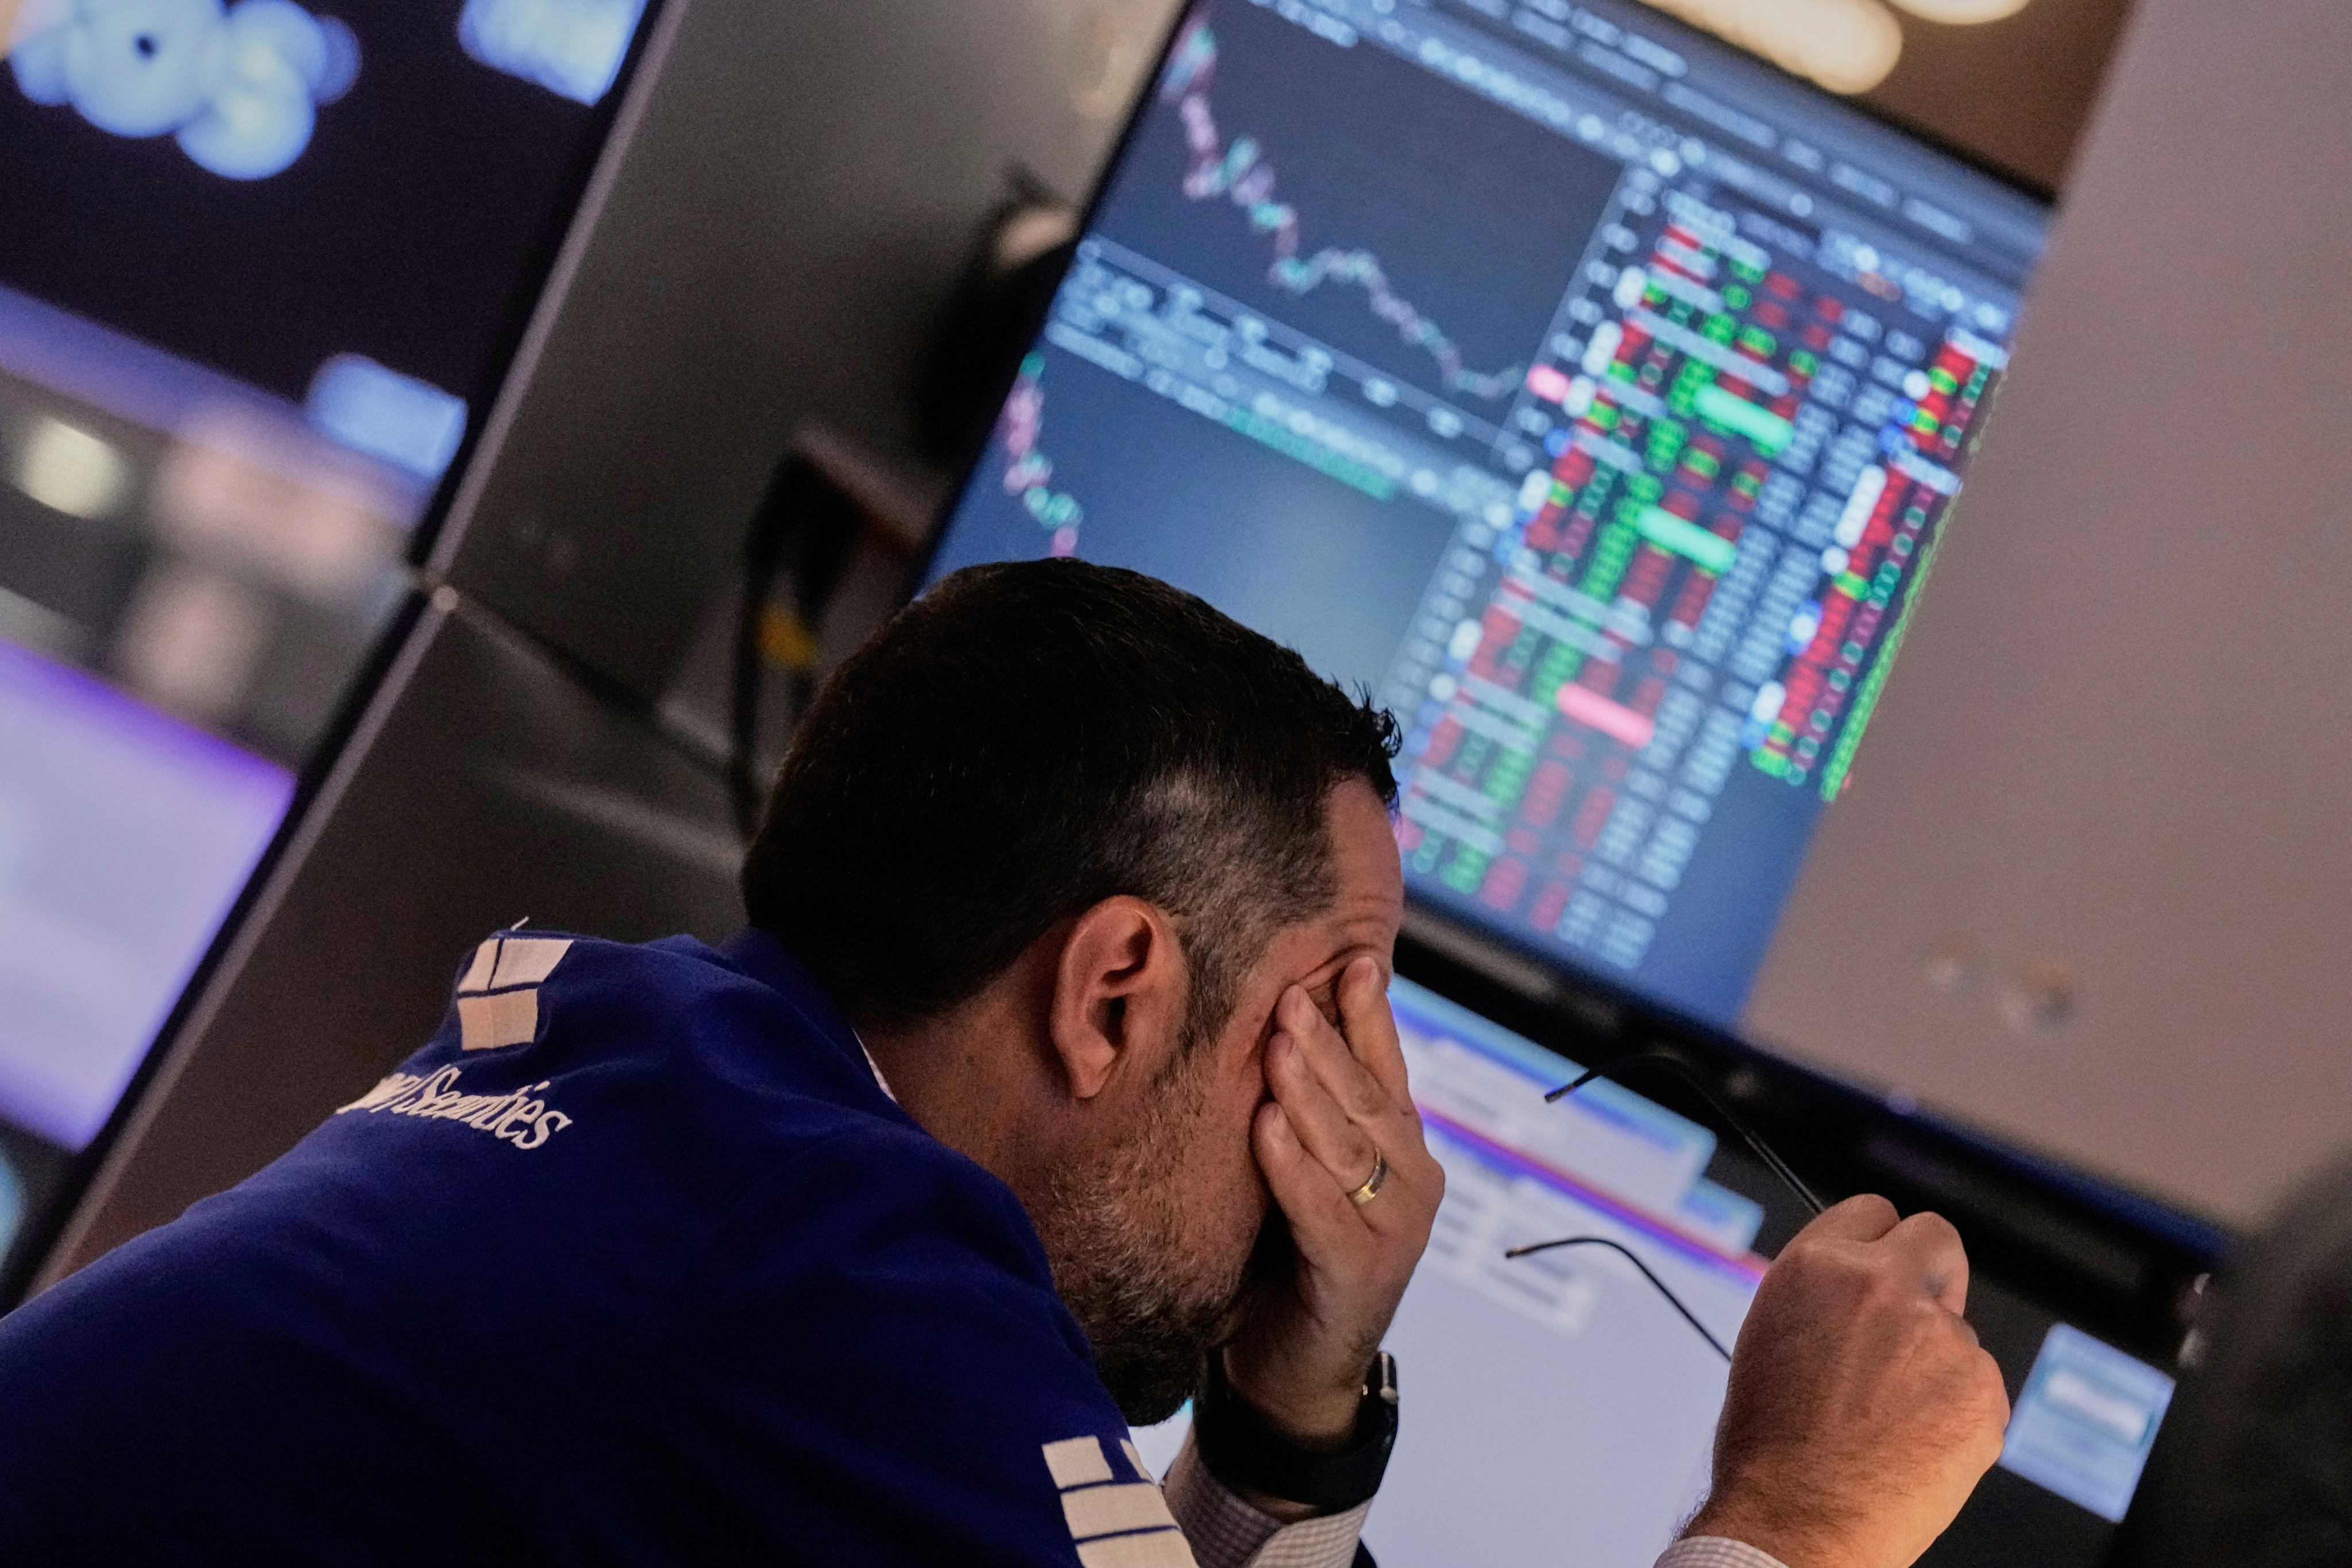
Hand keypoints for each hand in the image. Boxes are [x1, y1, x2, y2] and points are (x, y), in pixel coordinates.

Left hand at [1219, 958, 1441, 1467]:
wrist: (1296, 1370)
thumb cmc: (1292, 1256)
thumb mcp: (1312, 1173)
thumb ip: (1312, 1112)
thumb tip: (1279, 1022)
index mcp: (1401, 1150)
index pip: (1387, 1069)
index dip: (1371, 1015)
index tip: (1354, 959)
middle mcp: (1411, 1183)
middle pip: (1367, 1099)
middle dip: (1329, 1042)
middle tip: (1291, 992)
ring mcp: (1392, 1230)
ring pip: (1348, 1146)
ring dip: (1310, 1092)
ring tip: (1277, 1043)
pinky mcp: (1359, 1275)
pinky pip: (1322, 1210)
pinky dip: (1293, 1167)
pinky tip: (1266, 1127)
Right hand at [1688, 1195, 2010, 1567]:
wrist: (1800, 1520)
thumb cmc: (1772, 1442)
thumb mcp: (1772, 1334)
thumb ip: (1825, 1294)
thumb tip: (1862, 1284)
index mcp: (1819, 1266)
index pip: (1874, 1212)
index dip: (1876, 1245)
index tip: (1881, 1269)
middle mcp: (1883, 1287)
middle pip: (1936, 1238)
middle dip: (1930, 1270)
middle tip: (1914, 1317)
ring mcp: (1941, 1337)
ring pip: (1957, 1328)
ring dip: (1935, 1359)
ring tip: (1888, 1416)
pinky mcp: (1983, 1390)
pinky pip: (1978, 1385)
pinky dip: (1956, 1410)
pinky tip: (1915, 1440)